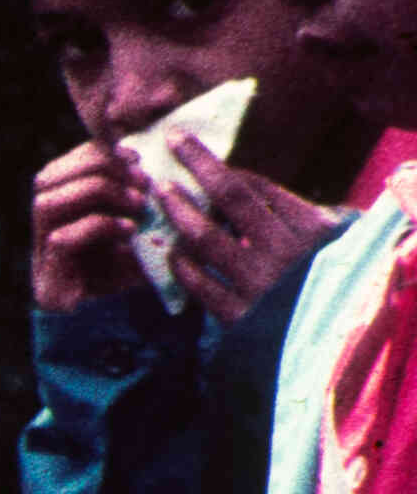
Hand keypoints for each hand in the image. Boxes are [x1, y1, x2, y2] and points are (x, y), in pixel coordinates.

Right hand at [31, 140, 150, 312]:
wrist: (123, 320)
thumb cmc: (135, 261)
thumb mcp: (139, 217)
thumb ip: (136, 186)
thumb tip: (161, 147)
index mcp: (58, 202)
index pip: (61, 163)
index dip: (99, 151)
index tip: (138, 157)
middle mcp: (41, 225)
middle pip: (48, 176)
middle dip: (100, 171)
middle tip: (142, 182)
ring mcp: (39, 252)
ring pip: (48, 202)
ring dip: (98, 196)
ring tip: (137, 205)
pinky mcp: (48, 278)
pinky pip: (62, 239)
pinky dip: (100, 227)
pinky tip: (130, 231)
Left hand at [148, 138, 342, 324]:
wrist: (332, 349)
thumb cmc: (327, 287)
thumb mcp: (328, 246)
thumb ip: (295, 219)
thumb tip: (249, 189)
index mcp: (311, 228)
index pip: (258, 188)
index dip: (221, 169)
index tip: (193, 153)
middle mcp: (286, 250)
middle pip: (232, 197)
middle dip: (199, 165)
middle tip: (172, 144)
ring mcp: (261, 283)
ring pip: (208, 237)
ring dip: (179, 211)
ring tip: (161, 193)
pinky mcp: (241, 317)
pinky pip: (200, 283)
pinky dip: (181, 264)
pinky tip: (169, 250)